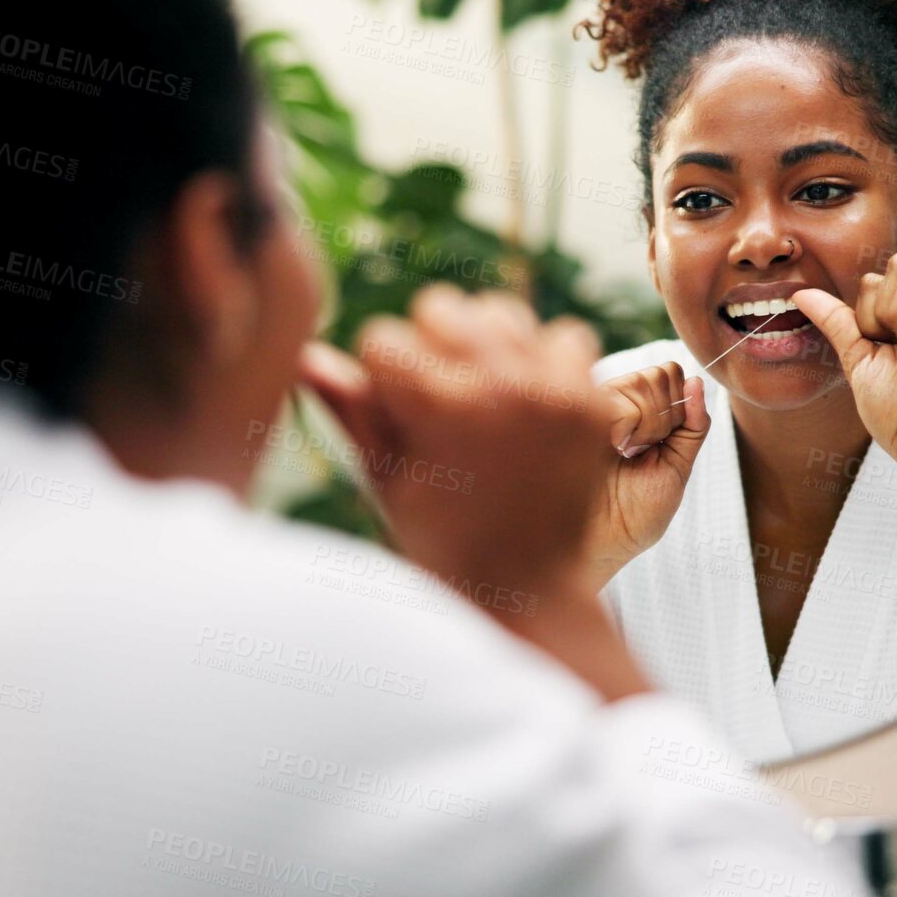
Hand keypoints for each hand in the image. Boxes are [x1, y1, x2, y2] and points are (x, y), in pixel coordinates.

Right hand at [297, 285, 608, 596]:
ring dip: (485, 344)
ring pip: (500, 312)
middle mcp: (499, 385)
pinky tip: (529, 402)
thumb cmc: (440, 542)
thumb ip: (351, 410)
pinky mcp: (589, 399)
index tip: (396, 414)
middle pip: (440, 306)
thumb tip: (306, 356)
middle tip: (440, 401)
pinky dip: (545, 360)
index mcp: (439, 406)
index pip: (383, 338)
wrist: (527, 590)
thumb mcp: (384, 479)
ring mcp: (552, 389)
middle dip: (429, 345)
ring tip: (484, 397)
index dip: (381, 376)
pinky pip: (563, 334)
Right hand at [583, 363, 709, 584]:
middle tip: (640, 452)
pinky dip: (628, 424)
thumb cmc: (634, 515)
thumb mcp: (676, 468)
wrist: (600, 544)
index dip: (677, 405)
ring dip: (646, 423)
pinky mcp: (573, 407)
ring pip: (640, 382)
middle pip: (658, 375)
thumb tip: (697, 381)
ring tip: (623, 454)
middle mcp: (612, 402)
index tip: (660, 444)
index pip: (669, 375)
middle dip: (664, 416)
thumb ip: (692, 427)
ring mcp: (590, 402)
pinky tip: (612, 448)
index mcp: (636, 413)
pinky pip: (619, 397)